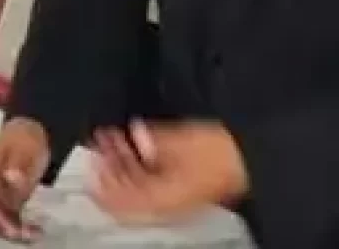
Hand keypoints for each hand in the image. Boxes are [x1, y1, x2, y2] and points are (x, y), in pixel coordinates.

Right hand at [0, 117, 50, 241]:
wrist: (30, 128)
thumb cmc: (27, 138)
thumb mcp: (26, 147)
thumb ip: (17, 165)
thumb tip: (10, 178)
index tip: (14, 230)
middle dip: (5, 228)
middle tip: (28, 237)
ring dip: (13, 230)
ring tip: (34, 235)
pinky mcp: (3, 196)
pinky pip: (6, 215)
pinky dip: (17, 225)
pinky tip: (34, 230)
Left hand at [89, 121, 247, 226]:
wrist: (248, 158)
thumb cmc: (222, 154)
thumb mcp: (181, 141)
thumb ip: (152, 140)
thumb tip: (133, 135)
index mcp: (161, 198)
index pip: (119, 202)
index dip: (100, 183)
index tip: (90, 162)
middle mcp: (164, 202)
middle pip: (125, 193)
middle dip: (109, 167)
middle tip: (98, 145)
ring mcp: (172, 194)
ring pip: (136, 184)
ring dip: (122, 162)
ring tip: (112, 140)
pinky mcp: (180, 184)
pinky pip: (150, 177)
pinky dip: (138, 161)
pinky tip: (135, 143)